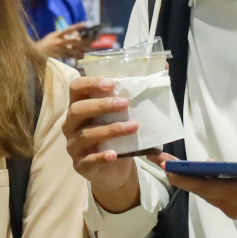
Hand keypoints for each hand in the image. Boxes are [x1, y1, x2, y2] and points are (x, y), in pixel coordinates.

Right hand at [39, 25, 90, 60]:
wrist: (37, 52)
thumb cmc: (47, 42)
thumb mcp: (54, 35)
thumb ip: (65, 35)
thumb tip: (77, 35)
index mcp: (57, 35)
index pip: (69, 29)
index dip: (77, 27)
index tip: (85, 24)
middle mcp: (59, 42)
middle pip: (75, 41)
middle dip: (85, 40)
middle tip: (94, 39)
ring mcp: (60, 50)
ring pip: (74, 50)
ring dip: (83, 49)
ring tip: (90, 48)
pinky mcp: (60, 56)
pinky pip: (71, 56)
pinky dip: (77, 55)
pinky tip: (82, 55)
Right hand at [62, 75, 140, 212]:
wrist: (115, 170)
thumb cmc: (117, 136)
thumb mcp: (123, 115)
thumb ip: (136, 93)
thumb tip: (164, 67)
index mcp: (79, 106)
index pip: (75, 88)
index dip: (90, 83)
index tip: (111, 84)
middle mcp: (71, 124)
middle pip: (77, 109)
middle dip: (101, 105)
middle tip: (125, 103)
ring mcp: (74, 145)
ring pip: (86, 135)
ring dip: (110, 130)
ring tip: (133, 127)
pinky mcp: (81, 164)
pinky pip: (89, 160)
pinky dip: (102, 156)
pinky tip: (115, 154)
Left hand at [163, 148, 236, 237]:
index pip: (205, 185)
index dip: (184, 176)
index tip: (165, 165)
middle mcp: (235, 205)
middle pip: (201, 189)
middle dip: (181, 175)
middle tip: (160, 158)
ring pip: (208, 194)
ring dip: (192, 180)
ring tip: (176, 165)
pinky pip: (218, 196)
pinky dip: (206, 184)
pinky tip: (206, 173)